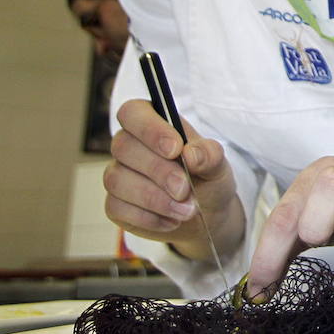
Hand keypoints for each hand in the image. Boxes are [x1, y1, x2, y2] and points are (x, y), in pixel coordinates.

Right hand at [105, 97, 241, 262]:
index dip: (150, 129)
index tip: (175, 149)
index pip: (134, 112)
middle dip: (158, 170)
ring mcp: (119, 174)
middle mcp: (130, 145)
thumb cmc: (207, 178)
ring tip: (187, 209)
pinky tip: (172, 220)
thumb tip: (191, 154)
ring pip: (118, 179)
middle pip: (124, 147)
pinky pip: (117, 207)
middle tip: (185, 188)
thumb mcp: (218, 165)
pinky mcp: (115, 204)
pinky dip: (149, 217)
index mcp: (154, 123)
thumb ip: (209, 154)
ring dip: (155, 198)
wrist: (206, 214)